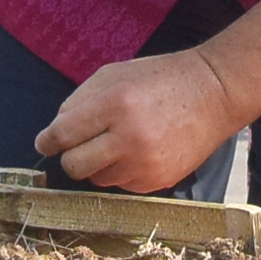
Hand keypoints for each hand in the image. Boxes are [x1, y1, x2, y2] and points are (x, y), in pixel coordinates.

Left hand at [37, 50, 247, 193]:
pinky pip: (121, 185)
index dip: (48, 141)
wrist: (214, 93)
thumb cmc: (160, 78)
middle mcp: (129, 137)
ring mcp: (145, 163)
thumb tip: (53, 134)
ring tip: (119, 141)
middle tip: (80, 144)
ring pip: (97, 179)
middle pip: (74, 166)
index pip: (63, 135)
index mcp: (115, 103)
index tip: (45, 142)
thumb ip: (79, 101)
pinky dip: (122, 170)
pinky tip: (139, 150)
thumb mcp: (115, 74)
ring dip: (99, 163)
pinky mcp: (158, 180)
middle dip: (71, 156)